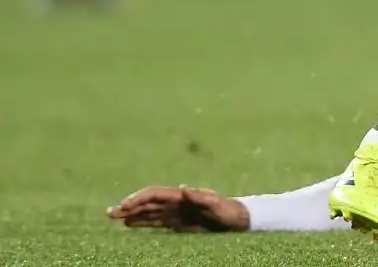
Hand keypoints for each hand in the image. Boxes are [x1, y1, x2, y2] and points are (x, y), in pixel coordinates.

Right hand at [107, 185, 247, 232]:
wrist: (234, 218)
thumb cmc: (226, 210)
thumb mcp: (215, 204)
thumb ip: (200, 196)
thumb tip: (182, 187)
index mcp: (181, 195)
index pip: (155, 194)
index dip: (139, 199)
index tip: (125, 206)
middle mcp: (175, 202)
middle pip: (147, 202)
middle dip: (128, 206)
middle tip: (109, 212)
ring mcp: (174, 212)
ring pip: (147, 212)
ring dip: (130, 213)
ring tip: (112, 216)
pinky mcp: (176, 222)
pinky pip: (154, 221)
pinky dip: (140, 222)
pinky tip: (128, 224)